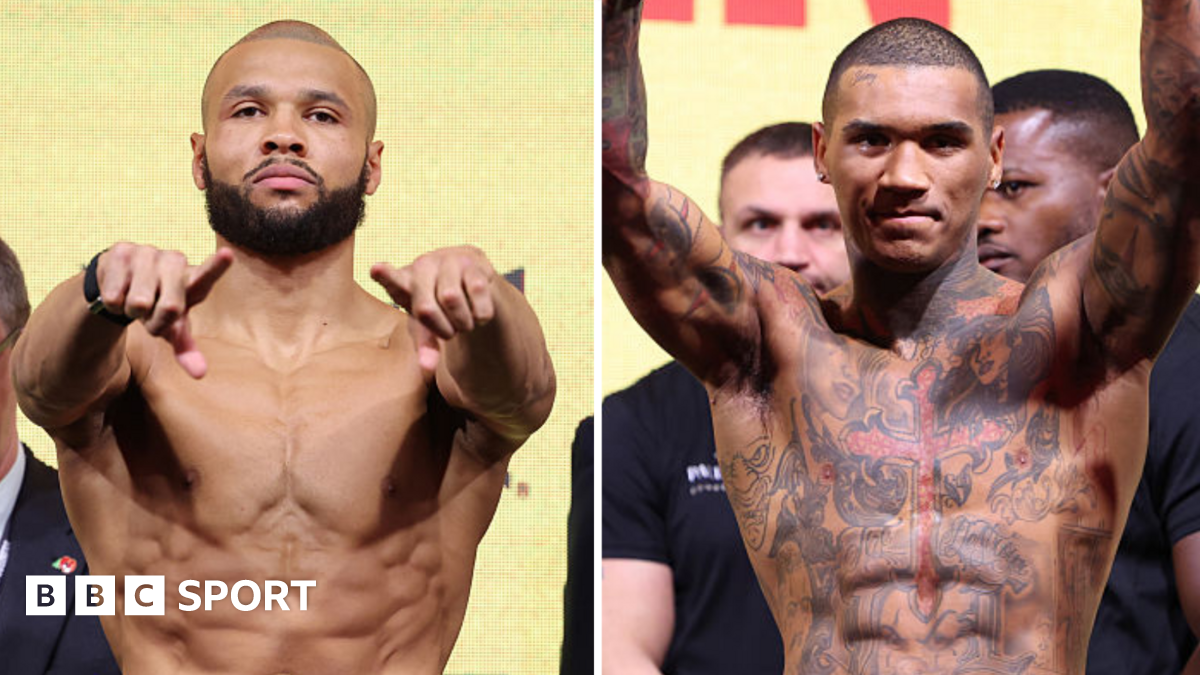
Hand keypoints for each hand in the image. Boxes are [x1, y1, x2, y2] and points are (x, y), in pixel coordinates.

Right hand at [95, 243, 233, 377]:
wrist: (122, 280)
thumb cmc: (157, 306)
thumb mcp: (173, 327)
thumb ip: (186, 349)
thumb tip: (200, 374)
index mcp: (193, 281)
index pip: (208, 275)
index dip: (217, 266)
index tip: (228, 254)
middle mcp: (175, 261)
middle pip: (171, 308)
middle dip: (156, 321)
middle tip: (151, 312)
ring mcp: (148, 253)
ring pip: (138, 303)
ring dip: (132, 311)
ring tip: (135, 299)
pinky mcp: (121, 251)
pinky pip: (114, 295)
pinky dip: (113, 303)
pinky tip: (119, 289)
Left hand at [370, 246, 497, 373]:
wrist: (465, 275)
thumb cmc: (437, 303)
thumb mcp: (426, 325)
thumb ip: (425, 345)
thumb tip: (428, 368)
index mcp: (403, 282)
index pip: (392, 280)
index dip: (384, 275)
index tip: (376, 269)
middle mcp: (422, 266)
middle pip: (426, 308)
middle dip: (442, 329)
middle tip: (450, 333)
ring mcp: (446, 259)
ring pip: (452, 299)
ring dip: (463, 321)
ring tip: (464, 320)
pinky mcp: (472, 259)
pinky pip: (477, 292)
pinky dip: (481, 313)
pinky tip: (478, 310)